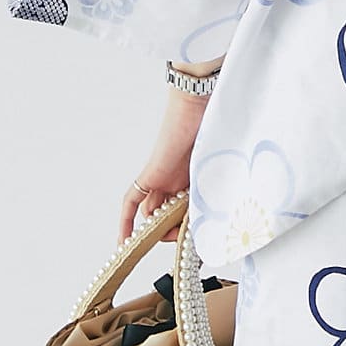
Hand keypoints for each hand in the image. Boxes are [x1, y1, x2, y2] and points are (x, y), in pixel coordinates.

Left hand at [118, 88, 209, 246]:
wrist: (201, 103)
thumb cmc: (218, 128)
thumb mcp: (221, 170)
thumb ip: (217, 193)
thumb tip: (219, 225)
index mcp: (191, 177)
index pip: (182, 210)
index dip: (183, 228)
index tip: (190, 240)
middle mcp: (174, 179)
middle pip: (166, 214)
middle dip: (171, 232)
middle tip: (181, 241)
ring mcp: (161, 177)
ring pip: (152, 212)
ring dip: (156, 229)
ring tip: (166, 239)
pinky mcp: (150, 174)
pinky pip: (132, 201)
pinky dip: (126, 221)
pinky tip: (124, 241)